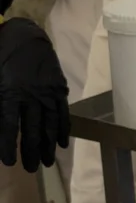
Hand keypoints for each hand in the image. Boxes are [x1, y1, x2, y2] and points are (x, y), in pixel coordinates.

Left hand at [0, 18, 68, 172]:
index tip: (8, 161)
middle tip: (31, 168)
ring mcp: (47, 93)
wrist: (23, 34)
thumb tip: (0, 125)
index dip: (9, 145)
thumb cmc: (1, 56)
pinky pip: (62, 112)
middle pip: (32, 130)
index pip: (10, 126)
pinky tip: (62, 143)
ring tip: (48, 162)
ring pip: (49, 124)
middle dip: (31, 151)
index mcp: (10, 93)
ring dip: (49, 145)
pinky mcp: (58, 88)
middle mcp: (31, 96)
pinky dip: (62, 128)